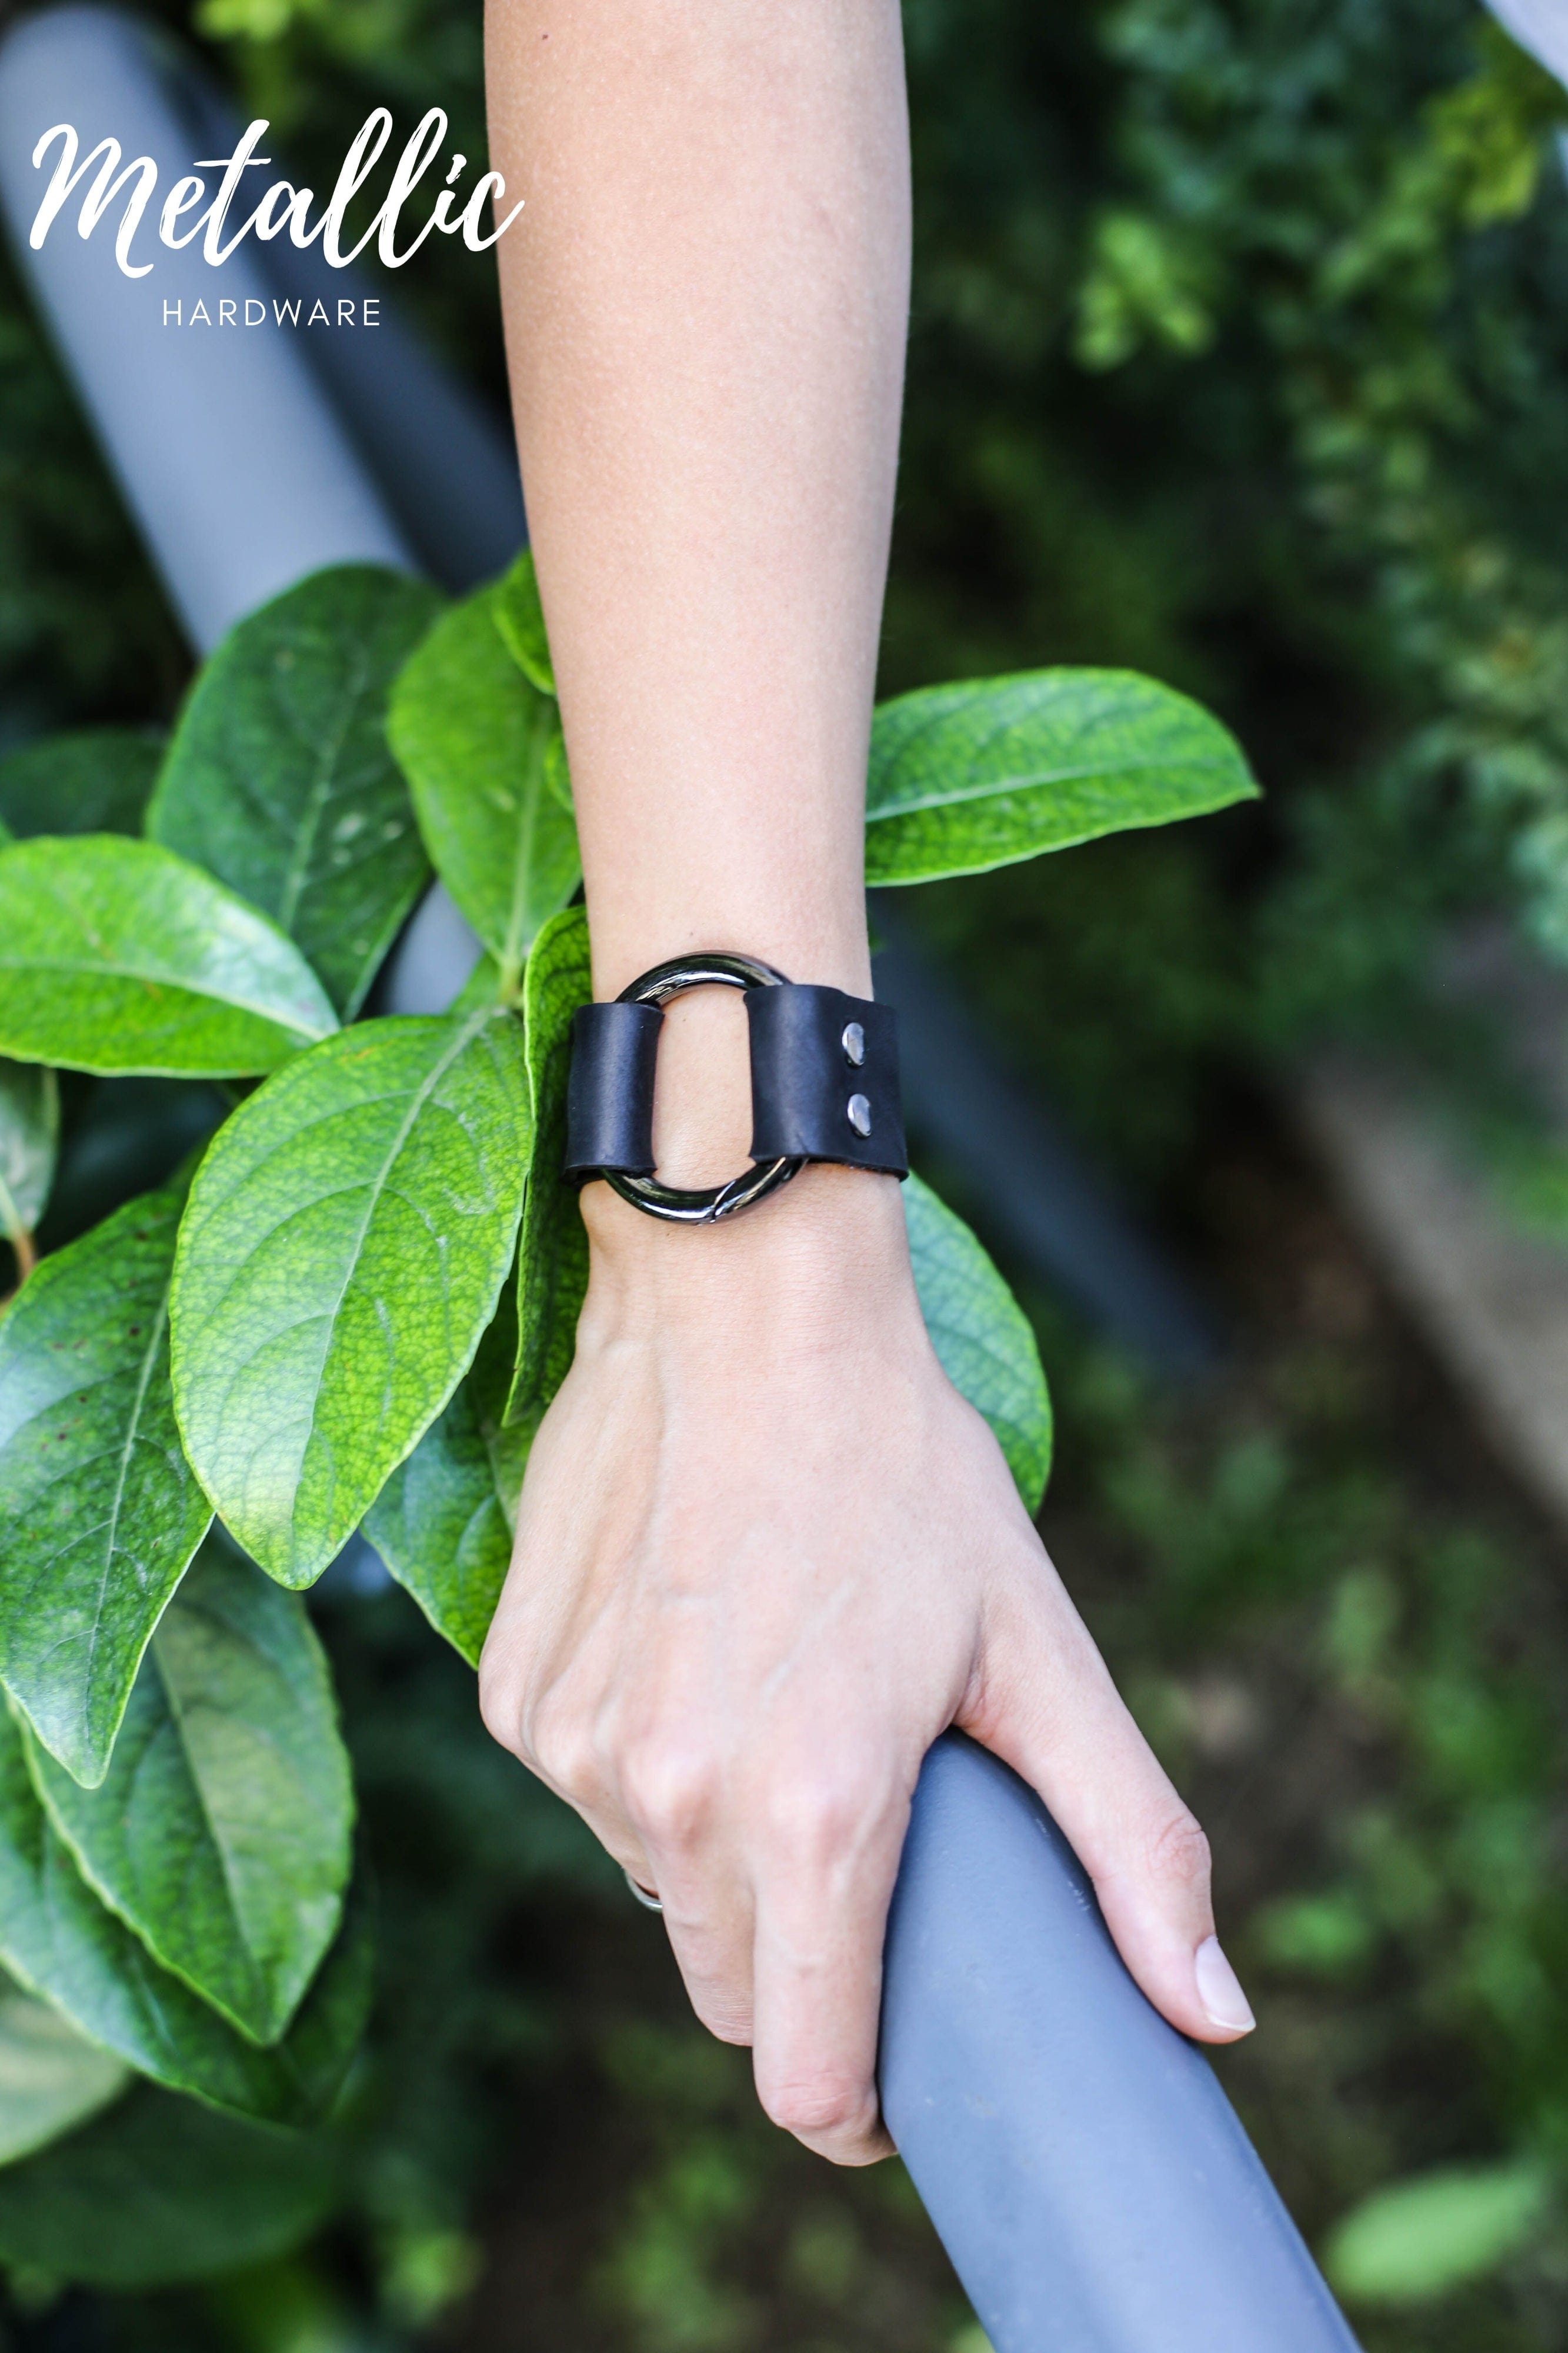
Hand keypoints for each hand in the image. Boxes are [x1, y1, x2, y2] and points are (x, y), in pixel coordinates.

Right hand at [478, 1165, 1253, 2167]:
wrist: (739, 1304)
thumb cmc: (904, 1472)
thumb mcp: (1042, 1647)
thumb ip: (1133, 1845)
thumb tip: (1212, 2020)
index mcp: (816, 1812)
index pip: (803, 2076)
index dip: (857, 2098)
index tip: (893, 2063)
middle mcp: (675, 1800)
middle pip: (732, 1996)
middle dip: (802, 1964)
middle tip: (863, 1849)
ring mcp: (579, 1750)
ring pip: (659, 1891)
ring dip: (721, 1852)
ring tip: (781, 1716)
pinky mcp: (517, 1698)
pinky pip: (591, 1796)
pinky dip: (647, 1768)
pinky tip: (696, 1658)